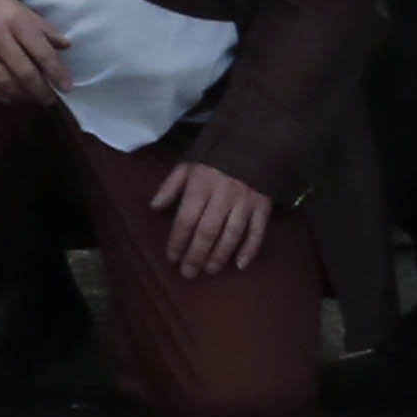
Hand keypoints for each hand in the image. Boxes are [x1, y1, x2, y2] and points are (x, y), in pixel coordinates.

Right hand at [0, 0, 71, 108]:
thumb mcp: (19, 6)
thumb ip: (42, 27)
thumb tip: (65, 46)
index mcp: (18, 21)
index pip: (43, 53)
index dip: (57, 73)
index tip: (66, 88)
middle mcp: (0, 36)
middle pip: (25, 73)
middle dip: (41, 91)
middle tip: (49, 100)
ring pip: (4, 82)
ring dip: (21, 95)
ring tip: (30, 99)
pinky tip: (7, 98)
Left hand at [152, 156, 275, 279]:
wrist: (253, 143)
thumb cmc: (215, 159)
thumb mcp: (187, 166)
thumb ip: (170, 187)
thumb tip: (153, 207)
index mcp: (201, 186)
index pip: (186, 220)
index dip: (177, 241)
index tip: (171, 258)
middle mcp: (223, 196)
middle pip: (207, 232)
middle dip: (196, 255)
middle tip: (188, 273)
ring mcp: (245, 202)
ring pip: (231, 235)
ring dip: (219, 256)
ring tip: (209, 270)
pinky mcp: (263, 206)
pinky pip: (257, 232)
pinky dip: (250, 250)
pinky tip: (240, 265)